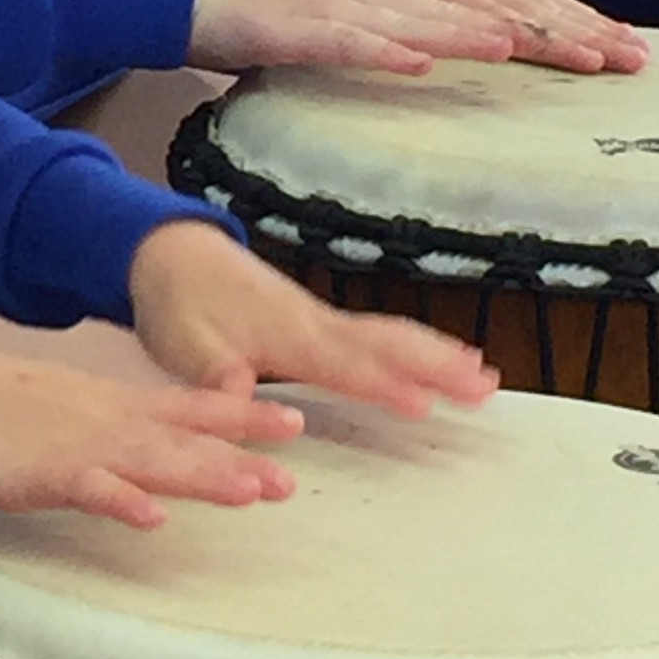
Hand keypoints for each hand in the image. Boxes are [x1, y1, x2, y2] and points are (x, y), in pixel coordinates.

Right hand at [0, 322, 304, 531]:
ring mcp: (69, 443)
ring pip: (148, 460)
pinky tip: (150, 515)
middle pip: (181, 437)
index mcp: (102, 405)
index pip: (183, 409)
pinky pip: (83, 486)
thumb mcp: (46, 416)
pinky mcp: (32, 470)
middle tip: (295, 471)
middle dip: (240, 454)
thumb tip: (127, 463)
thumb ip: (90, 436)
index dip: (238, 417)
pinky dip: (118, 499)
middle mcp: (98, 419)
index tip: (291, 421)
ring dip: (203, 475)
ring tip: (254, 490)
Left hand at [127, 217, 495, 419]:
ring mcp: (322, 320)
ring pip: (392, 335)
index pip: (345, 363)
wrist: (172, 254)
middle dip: (438, 365)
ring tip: (485, 377)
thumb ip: (215, 375)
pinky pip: (379, 334)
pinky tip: (440, 359)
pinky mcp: (320, 323)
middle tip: (486, 388)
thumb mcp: (183, 345)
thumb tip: (239, 398)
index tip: (425, 404)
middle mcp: (316, 324)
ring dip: (439, 355)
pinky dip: (417, 345)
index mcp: (288, 335)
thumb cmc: (180, 303)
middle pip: (389, 343)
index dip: (384, 384)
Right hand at [188, 0, 524, 77]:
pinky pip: (344, 44)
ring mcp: (322, 7)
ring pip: (400, 22)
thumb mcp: (312, 9)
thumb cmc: (239, 11)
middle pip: (433, 11)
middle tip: (548, 43)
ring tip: (505, 49)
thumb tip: (413, 4)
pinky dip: (382, 53)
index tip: (539, 37)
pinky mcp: (290, 30)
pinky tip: (416, 64)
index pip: (433, 7)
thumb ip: (364, 9)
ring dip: (453, 35)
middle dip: (492, 27)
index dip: (486, 20)